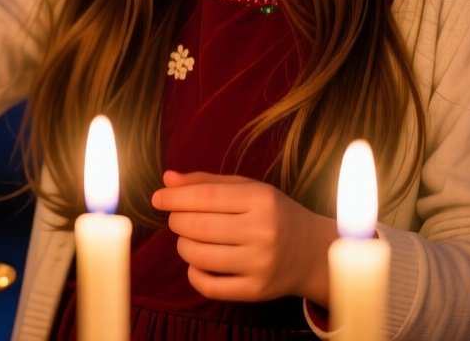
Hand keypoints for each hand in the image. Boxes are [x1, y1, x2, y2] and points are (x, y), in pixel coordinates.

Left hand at [151, 170, 337, 304]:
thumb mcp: (249, 189)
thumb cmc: (274, 214)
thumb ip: (208, 183)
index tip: (157, 198)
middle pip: (198, 227)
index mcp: (262, 200)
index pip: (206, 197)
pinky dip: (193, 274)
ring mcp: (261, 264)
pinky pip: (209, 286)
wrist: (312, 251)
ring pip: (199, 256)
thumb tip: (167, 179)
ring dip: (183, 245)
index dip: (175, 198)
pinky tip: (197, 263)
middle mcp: (263, 231)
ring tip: (189, 239)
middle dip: (177, 221)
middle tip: (177, 219)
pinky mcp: (257, 290)